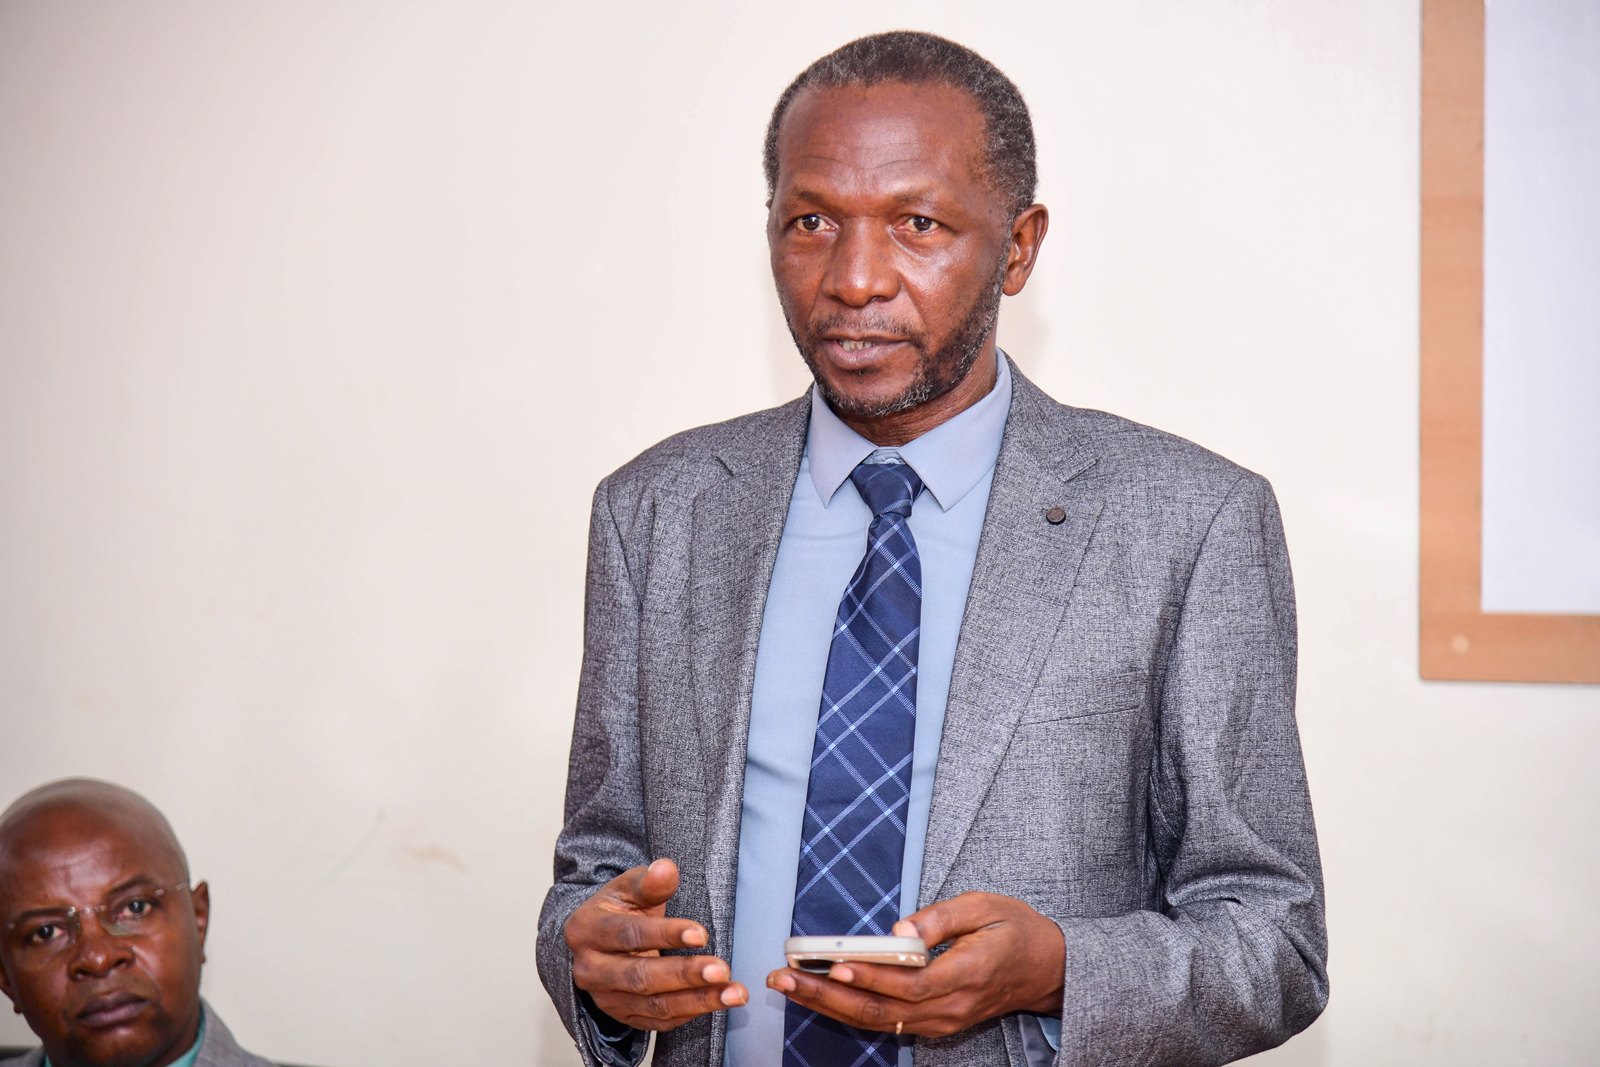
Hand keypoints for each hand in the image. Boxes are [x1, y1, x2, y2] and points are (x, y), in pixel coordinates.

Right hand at [565, 858, 747, 1030]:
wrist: (598, 939)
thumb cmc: (619, 908)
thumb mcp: (630, 888)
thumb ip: (650, 882)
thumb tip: (666, 869)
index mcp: (586, 930)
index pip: (629, 934)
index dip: (665, 935)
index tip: (701, 934)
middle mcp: (590, 969)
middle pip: (641, 977)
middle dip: (685, 975)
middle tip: (722, 970)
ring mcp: (604, 998)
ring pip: (653, 1006)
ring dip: (697, 1001)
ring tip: (733, 993)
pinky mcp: (621, 1016)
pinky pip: (658, 1022)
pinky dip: (689, 1014)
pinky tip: (716, 1003)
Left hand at [767, 892, 1063, 1038]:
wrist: (1048, 969)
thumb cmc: (1016, 929)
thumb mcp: (985, 906)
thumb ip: (940, 918)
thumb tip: (898, 930)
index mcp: (968, 974)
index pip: (911, 983)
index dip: (872, 977)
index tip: (835, 965)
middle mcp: (952, 1007)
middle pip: (883, 1010)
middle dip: (828, 996)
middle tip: (784, 977)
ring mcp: (944, 1021)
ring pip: (879, 1021)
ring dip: (829, 1006)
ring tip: (788, 985)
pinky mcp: (936, 1023)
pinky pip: (887, 1022)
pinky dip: (849, 1011)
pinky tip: (819, 996)